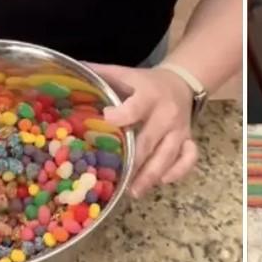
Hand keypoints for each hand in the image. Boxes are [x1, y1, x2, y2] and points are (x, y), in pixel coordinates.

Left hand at [89, 63, 198, 197]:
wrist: (182, 82)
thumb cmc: (146, 83)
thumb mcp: (126, 74)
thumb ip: (102, 74)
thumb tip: (73, 69)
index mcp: (148, 95)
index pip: (136, 108)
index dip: (122, 115)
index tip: (106, 120)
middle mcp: (166, 115)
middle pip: (150, 142)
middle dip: (134, 162)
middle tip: (117, 180)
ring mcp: (179, 130)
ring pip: (168, 156)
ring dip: (151, 176)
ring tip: (134, 191)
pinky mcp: (188, 140)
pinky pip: (188, 159)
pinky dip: (178, 172)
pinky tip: (161, 181)